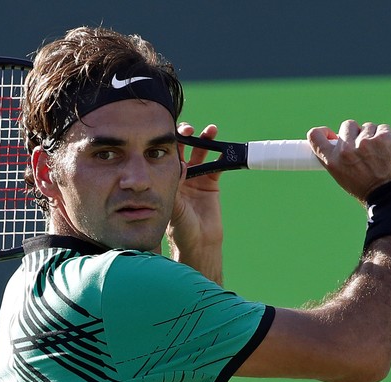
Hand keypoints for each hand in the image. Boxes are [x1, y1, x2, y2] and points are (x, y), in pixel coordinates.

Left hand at [167, 122, 223, 281]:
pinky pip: (216, 165)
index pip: (167, 156)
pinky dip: (221, 155)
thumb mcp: (174, 207)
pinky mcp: (211, 184)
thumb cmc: (180, 229)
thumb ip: (176, 187)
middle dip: (186, 136)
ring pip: (200, 153)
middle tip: (189, 129)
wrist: (199, 243)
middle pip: (183, 150)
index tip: (173, 134)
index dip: (170, 143)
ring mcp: (196, 179)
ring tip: (209, 130)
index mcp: (166, 180)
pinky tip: (223, 146)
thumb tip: (180, 164)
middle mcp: (180, 177)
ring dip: (204, 140)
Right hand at [308, 120, 390, 202]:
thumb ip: (339, 159)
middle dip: (354, 133)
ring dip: (371, 135)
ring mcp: (365, 142)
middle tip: (362, 146)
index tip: (330, 134)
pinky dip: (386, 137)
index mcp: (332, 161)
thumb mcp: (343, 177)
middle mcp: (346, 150)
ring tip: (378, 153)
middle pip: (347, 125)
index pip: (316, 136)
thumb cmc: (367, 190)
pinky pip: (383, 128)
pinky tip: (388, 150)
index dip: (322, 131)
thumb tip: (340, 143)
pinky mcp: (383, 137)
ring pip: (367, 127)